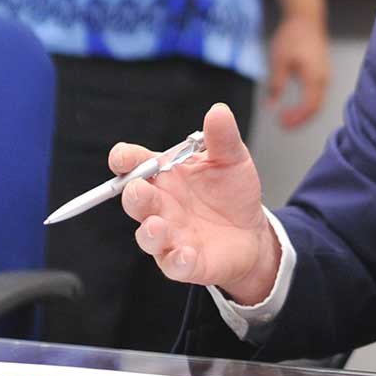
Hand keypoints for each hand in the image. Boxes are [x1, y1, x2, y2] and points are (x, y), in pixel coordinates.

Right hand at [115, 103, 280, 303]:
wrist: (251, 231)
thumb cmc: (231, 192)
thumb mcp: (232, 159)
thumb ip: (221, 137)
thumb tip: (218, 111)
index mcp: (164, 175)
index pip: (134, 164)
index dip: (124, 159)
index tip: (123, 158)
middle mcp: (160, 205)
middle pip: (134, 200)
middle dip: (133, 195)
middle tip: (139, 189)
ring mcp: (170, 235)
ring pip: (147, 236)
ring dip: (149, 232)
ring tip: (157, 226)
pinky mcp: (185, 262)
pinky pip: (174, 264)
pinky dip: (177, 260)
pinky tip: (185, 254)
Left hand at [267, 13, 328, 128]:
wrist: (306, 18)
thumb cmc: (292, 37)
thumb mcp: (279, 61)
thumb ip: (276, 85)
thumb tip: (270, 107)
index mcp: (314, 77)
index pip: (309, 107)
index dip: (296, 119)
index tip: (281, 123)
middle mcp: (323, 79)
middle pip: (316, 108)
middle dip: (300, 120)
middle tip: (283, 124)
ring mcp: (325, 75)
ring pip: (318, 102)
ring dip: (304, 113)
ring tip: (287, 117)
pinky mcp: (322, 72)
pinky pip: (318, 94)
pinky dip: (307, 104)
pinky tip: (295, 105)